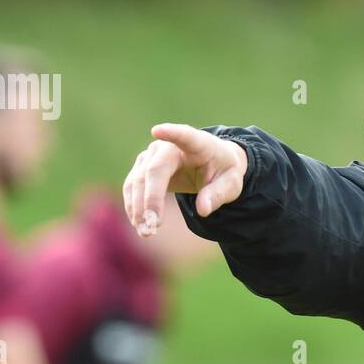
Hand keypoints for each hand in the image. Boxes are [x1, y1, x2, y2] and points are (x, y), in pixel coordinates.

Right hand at [123, 123, 247, 236]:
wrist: (212, 164)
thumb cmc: (222, 171)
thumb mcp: (231, 184)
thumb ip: (219, 194)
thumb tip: (203, 210)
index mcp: (197, 143)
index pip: (184, 135)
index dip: (171, 132)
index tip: (157, 130)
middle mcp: (168, 146)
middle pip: (154, 170)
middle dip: (150, 199)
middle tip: (152, 226)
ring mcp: (151, 156)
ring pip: (137, 180)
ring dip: (138, 208)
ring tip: (146, 233)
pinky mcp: (142, 168)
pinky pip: (132, 187)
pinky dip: (134, 207)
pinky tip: (140, 225)